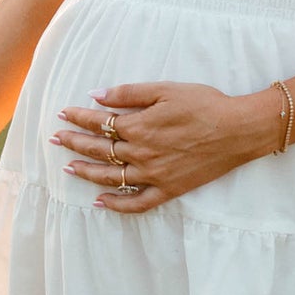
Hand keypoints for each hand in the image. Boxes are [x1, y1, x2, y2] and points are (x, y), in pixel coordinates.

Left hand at [49, 80, 281, 214]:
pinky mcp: (169, 190)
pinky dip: (117, 205)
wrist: (238, 130)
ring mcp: (153, 175)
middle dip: (74, 142)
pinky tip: (101, 203)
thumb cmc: (205, 104)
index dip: (78, 117)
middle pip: (99, 150)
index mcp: (138, 127)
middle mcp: (141, 153)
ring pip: (110, 177)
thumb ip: (129, 93)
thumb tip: (97, 95)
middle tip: (56, 139)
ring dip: (86, 173)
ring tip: (69, 168)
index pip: (99, 122)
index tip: (63, 114)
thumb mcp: (165, 90)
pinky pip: (137, 203)